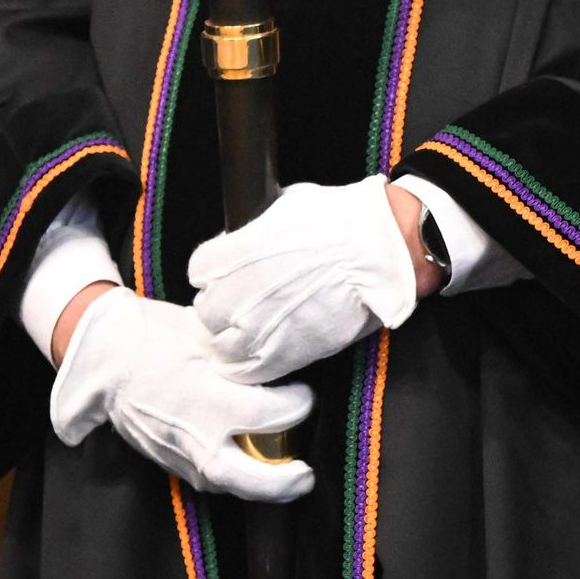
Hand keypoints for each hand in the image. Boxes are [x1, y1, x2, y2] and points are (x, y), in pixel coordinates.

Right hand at [50, 288, 314, 502]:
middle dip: (284, 482)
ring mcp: (179, 456)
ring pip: (228, 486)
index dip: (298, 403)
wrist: (105, 359)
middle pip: (250, 478)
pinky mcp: (168, 463)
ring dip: (260, 486)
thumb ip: (245, 357)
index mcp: (207, 400)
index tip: (303, 393)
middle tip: (306, 475)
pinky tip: (250, 466)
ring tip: (287, 477)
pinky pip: (209, 481)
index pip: (271, 413)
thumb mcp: (206, 336)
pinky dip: (233, 479)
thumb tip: (285, 357)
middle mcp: (194, 437)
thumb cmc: (158, 338)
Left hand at [188, 176, 426, 384]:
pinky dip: (250, 365)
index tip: (227, 273)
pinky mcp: (284, 354)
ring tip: (250, 332)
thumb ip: (258, 229)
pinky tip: (262, 353)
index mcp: (235, 254)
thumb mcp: (286, 208)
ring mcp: (259, 327)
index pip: (199, 270)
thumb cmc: (341, 222)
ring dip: (230, 340)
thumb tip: (252, 235)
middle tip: (240, 304)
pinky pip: (249, 371)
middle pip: (206, 312)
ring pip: (221, 346)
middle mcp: (239, 293)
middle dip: (220, 308)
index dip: (214, 272)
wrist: (380, 252)